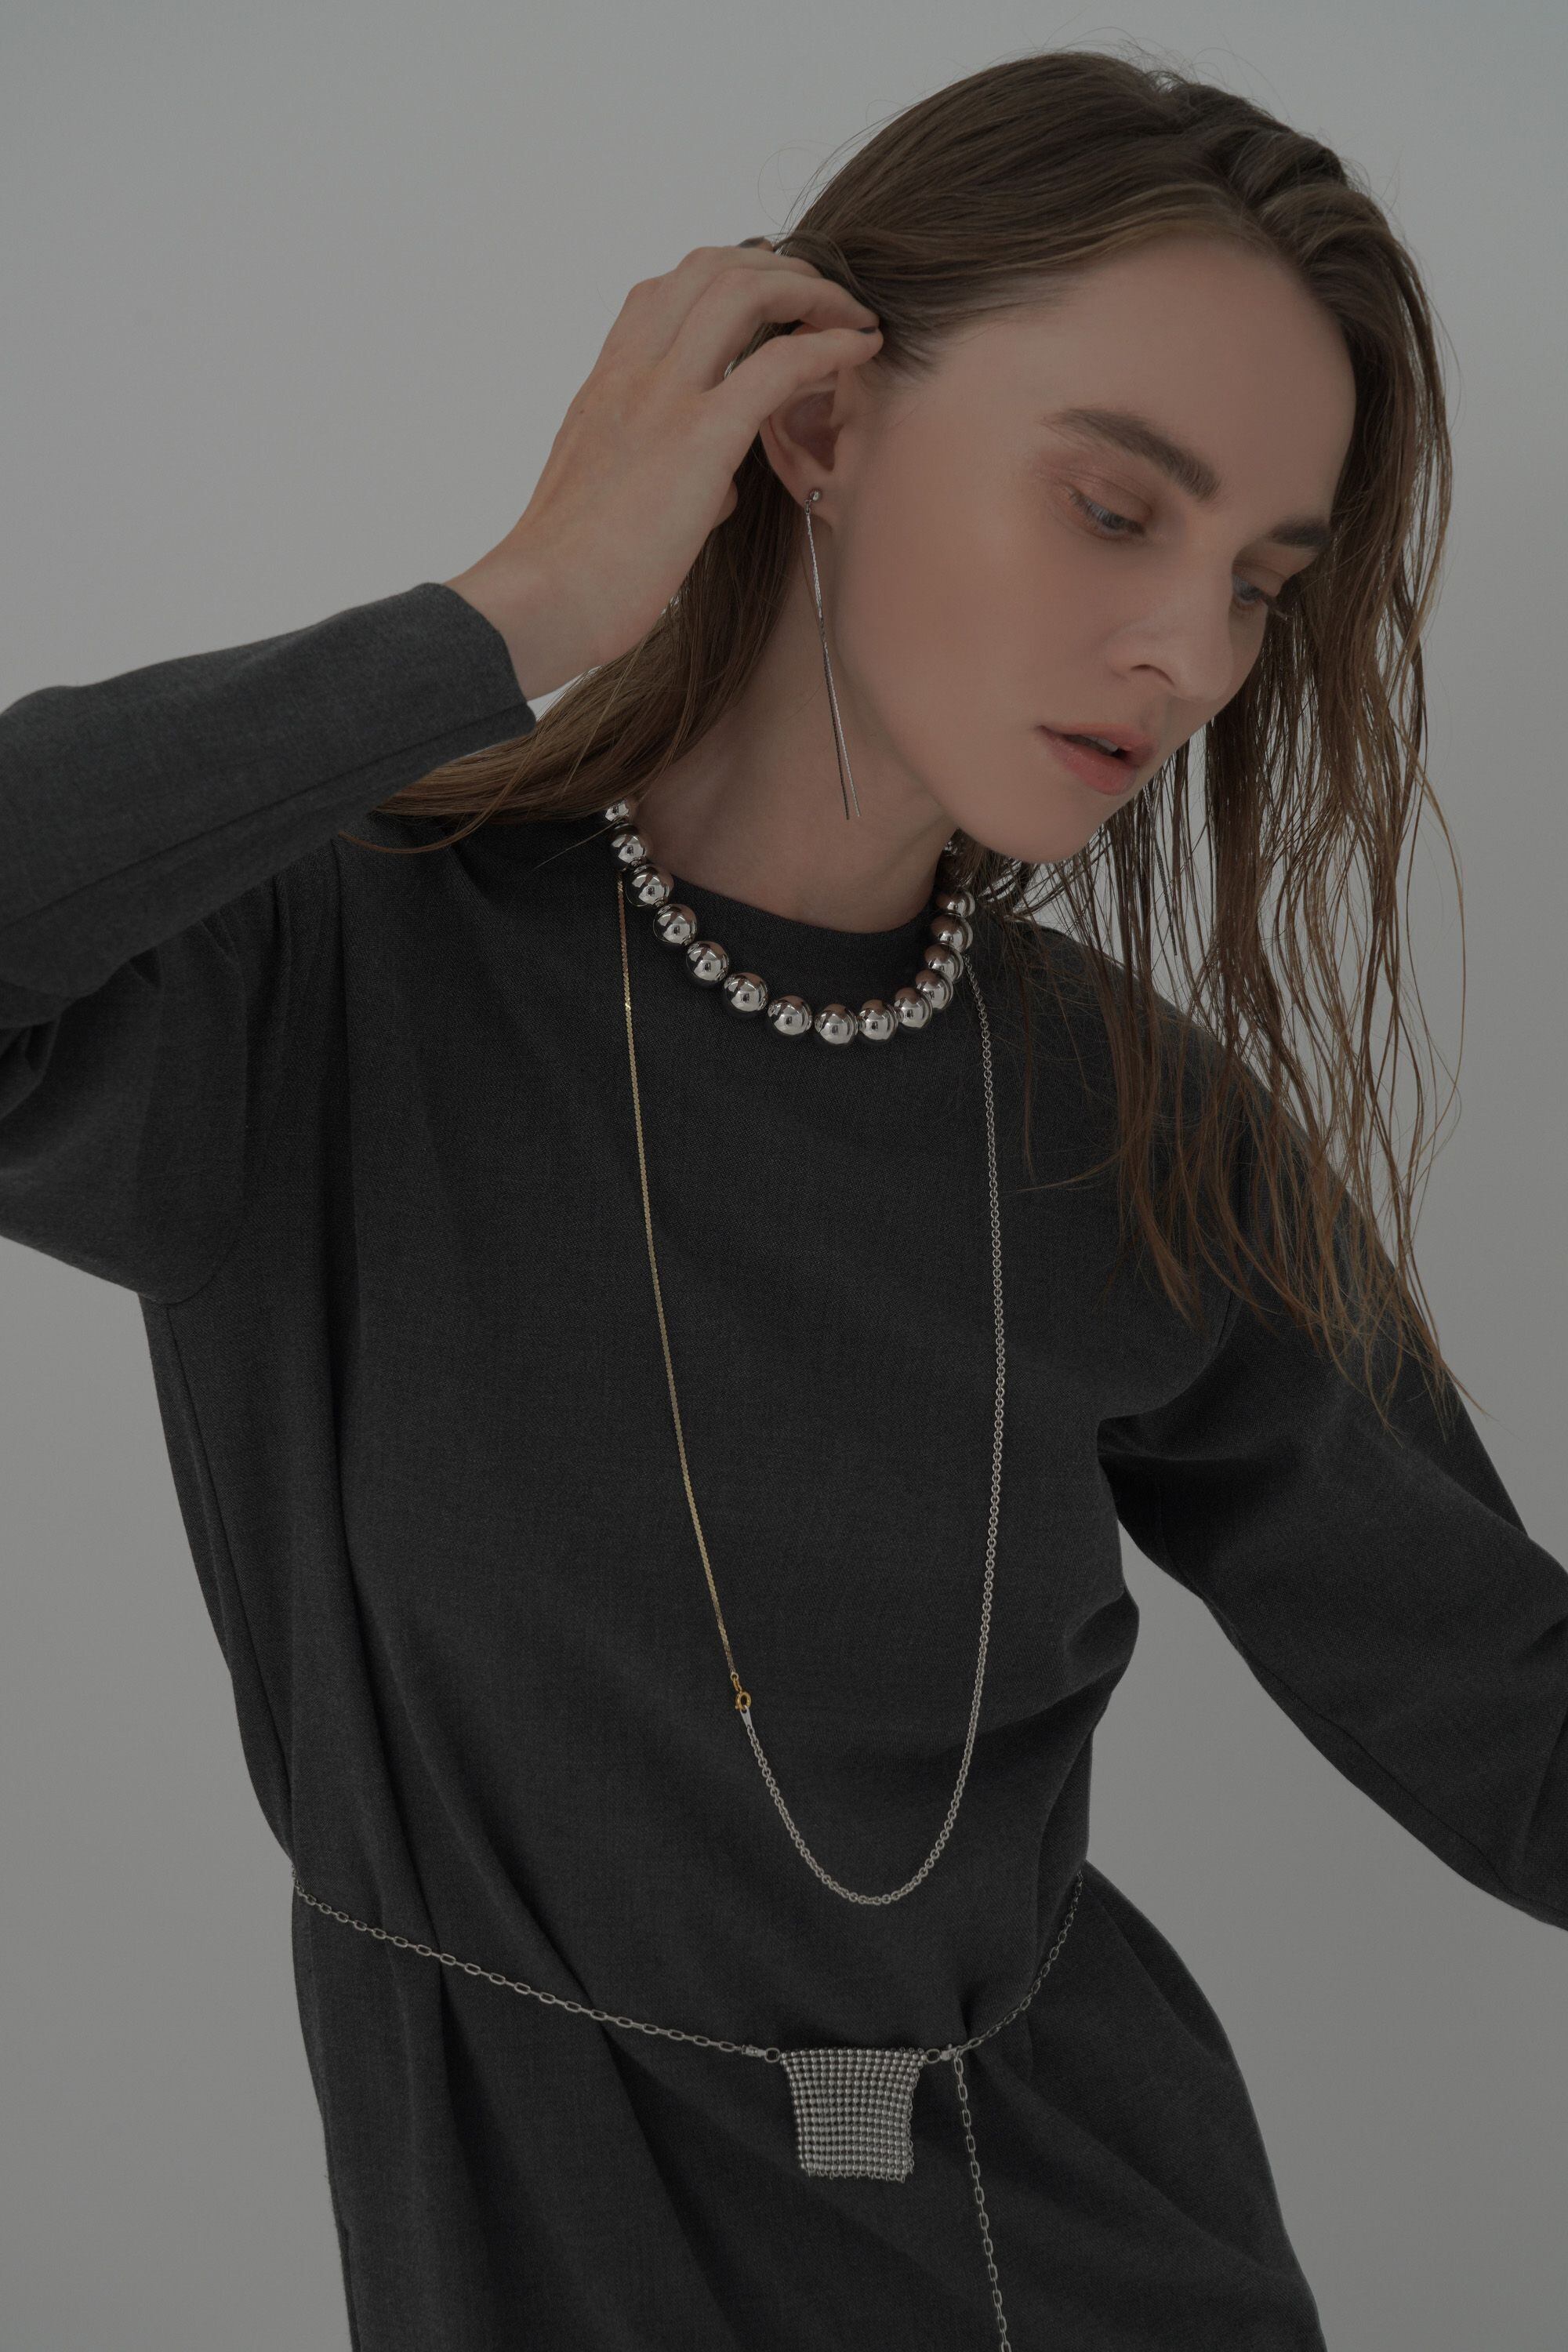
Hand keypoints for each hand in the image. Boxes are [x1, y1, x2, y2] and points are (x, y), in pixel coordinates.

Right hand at [443, 243, 881, 699]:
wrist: (539, 602)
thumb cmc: (572, 570)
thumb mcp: (609, 498)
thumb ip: (663, 472)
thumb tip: (720, 486)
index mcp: (605, 383)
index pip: (663, 292)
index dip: (725, 277)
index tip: (769, 297)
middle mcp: (632, 372)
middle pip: (711, 268)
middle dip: (779, 267)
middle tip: (823, 296)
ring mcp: (664, 397)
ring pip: (746, 291)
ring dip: (811, 290)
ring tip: (850, 314)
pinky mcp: (700, 438)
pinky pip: (780, 365)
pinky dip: (829, 346)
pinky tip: (861, 349)